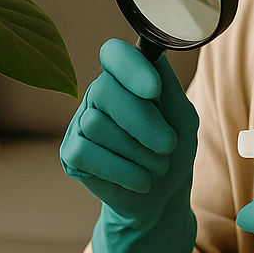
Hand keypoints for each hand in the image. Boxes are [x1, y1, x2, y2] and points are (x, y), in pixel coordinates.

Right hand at [60, 39, 197, 252]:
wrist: (161, 198)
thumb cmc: (173, 152)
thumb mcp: (182, 121)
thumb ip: (170, 90)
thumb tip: (155, 59)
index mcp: (125, 78)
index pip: (113, 53)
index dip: (130, 68)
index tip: (154, 91)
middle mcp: (98, 95)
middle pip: (104, 90)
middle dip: (142, 121)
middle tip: (168, 146)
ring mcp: (80, 122)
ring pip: (96, 125)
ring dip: (137, 152)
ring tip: (155, 166)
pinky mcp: (71, 152)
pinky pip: (86, 153)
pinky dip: (121, 170)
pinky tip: (139, 179)